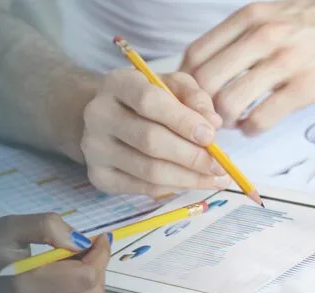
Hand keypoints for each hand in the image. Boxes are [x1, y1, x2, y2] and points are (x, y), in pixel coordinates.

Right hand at [0, 213, 110, 292]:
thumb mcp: (10, 226)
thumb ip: (47, 227)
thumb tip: (83, 242)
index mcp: (24, 284)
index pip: (84, 277)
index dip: (100, 256)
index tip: (100, 239)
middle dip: (100, 269)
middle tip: (90, 249)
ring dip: (94, 284)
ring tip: (80, 263)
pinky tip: (69, 279)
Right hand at [81, 70, 232, 195]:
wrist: (106, 119)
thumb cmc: (146, 99)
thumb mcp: (172, 85)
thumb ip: (194, 97)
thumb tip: (213, 124)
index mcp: (117, 84)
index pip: (149, 101)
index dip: (183, 121)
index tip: (211, 136)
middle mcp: (98, 115)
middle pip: (150, 140)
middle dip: (191, 156)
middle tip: (220, 166)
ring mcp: (94, 149)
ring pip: (148, 170)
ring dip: (188, 178)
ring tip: (215, 178)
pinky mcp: (98, 176)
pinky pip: (142, 187)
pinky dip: (172, 187)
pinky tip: (192, 183)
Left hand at [181, 0, 314, 134]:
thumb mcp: (277, 12)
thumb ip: (242, 35)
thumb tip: (205, 66)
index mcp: (252, 16)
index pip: (196, 54)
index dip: (185, 83)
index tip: (190, 97)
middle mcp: (264, 35)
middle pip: (205, 82)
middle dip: (200, 107)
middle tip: (207, 117)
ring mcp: (286, 62)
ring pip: (228, 103)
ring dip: (224, 122)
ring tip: (233, 121)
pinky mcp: (307, 88)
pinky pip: (260, 119)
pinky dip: (250, 129)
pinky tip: (255, 126)